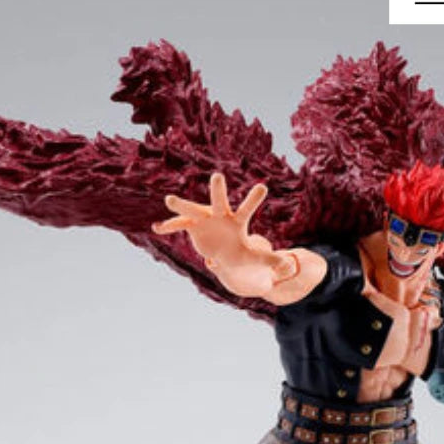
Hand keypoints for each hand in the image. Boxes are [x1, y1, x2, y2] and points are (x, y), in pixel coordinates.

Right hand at [154, 173, 294, 296]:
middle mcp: (220, 214)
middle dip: (218, 190)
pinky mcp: (192, 225)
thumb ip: (269, 260)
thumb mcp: (254, 258)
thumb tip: (287, 266)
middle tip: (218, 176)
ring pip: (192, 208)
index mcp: (237, 221)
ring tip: (169, 199)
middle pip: (219, 200)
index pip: (247, 209)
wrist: (223, 253)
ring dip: (181, 205)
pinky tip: (156, 228)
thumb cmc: (240, 252)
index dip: (254, 199)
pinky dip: (168, 226)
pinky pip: (178, 224)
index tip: (263, 187)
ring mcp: (204, 218)